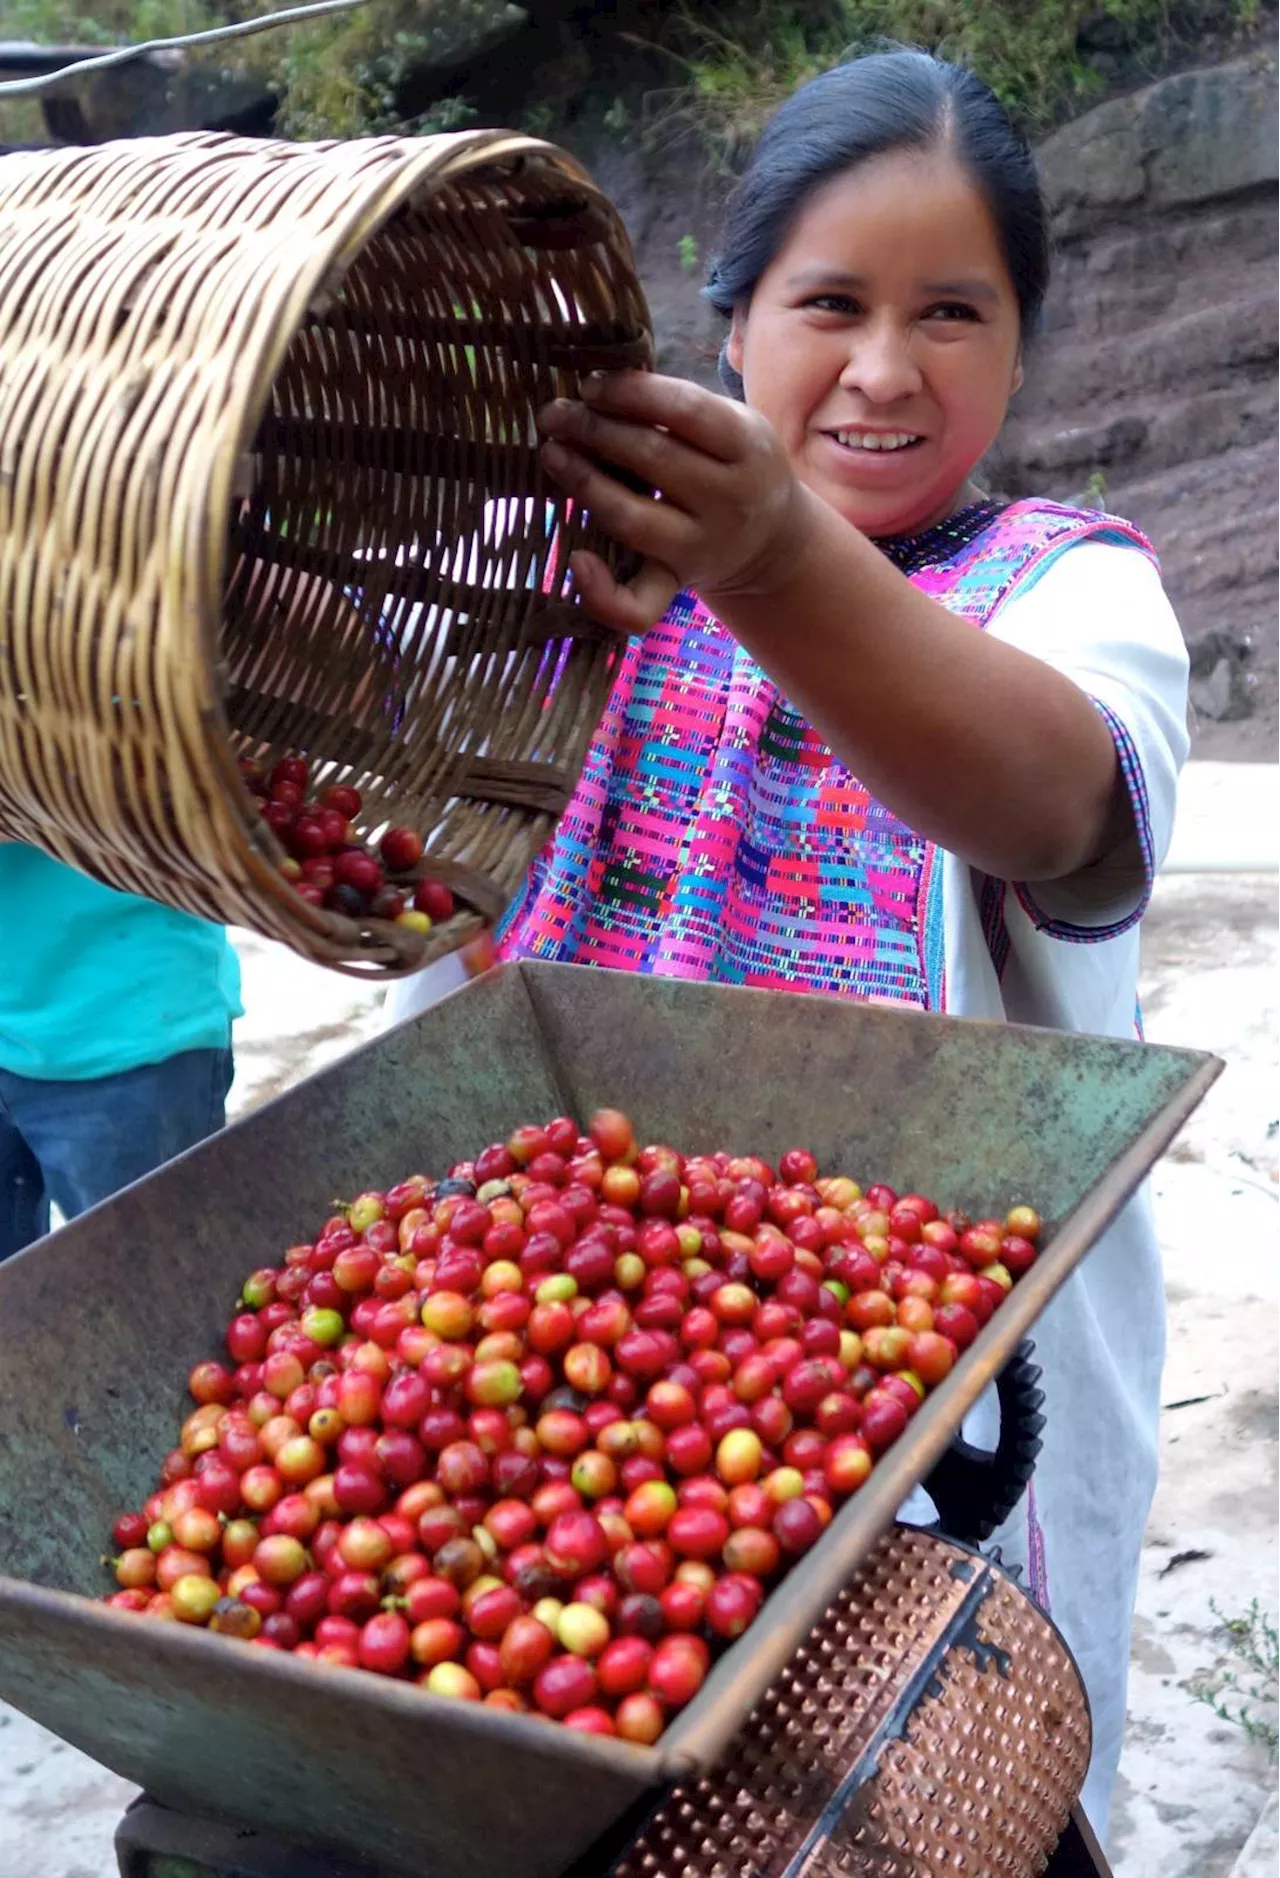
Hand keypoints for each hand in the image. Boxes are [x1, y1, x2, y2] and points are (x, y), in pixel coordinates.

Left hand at [538, 370, 812, 633]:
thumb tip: (601, 382)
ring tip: (552, 453)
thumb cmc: (732, 466)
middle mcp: (729, 500)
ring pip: (631, 517)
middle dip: (593, 430)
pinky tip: (577, 559)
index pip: (684, 410)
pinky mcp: (676, 584)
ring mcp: (701, 547)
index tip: (591, 384)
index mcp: (747, 446)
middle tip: (555, 414)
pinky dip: (601, 592)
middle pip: (651, 458)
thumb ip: (681, 408)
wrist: (772, 542)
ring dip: (583, 481)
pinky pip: (638, 606)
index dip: (630, 393)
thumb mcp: (730, 425)